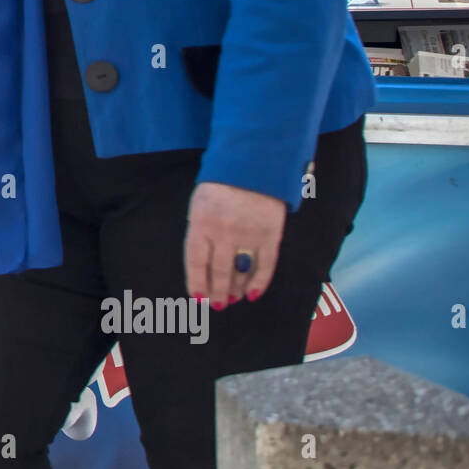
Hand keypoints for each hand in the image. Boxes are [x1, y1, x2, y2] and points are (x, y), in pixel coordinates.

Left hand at [183, 181, 285, 308]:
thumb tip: (202, 267)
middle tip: (218, 305)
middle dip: (217, 292)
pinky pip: (265, 265)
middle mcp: (224, 231)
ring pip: (241, 272)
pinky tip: (252, 294)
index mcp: (201, 222)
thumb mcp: (200, 204)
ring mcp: (249, 233)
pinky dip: (259, 282)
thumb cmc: (221, 186)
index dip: (197, 283)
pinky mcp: (271, 234)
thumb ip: (200, 233)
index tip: (198, 298)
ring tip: (232, 299)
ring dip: (236, 289)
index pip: (196, 262)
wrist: (255, 163)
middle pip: (219, 271)